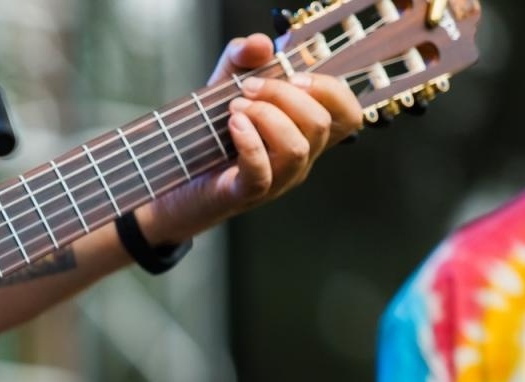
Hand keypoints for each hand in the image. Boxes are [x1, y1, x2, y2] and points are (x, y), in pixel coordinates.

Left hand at [139, 33, 363, 245]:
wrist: (177, 178)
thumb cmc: (211, 134)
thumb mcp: (228, 83)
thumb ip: (244, 57)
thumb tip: (261, 44)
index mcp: (306, 133)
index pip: (347, 115)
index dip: (329, 89)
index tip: (293, 75)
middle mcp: (300, 159)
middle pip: (320, 124)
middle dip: (284, 95)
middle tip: (248, 88)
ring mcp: (278, 180)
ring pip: (296, 148)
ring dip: (266, 116)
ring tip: (236, 107)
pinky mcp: (247, 193)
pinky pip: (261, 172)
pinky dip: (249, 142)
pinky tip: (233, 124)